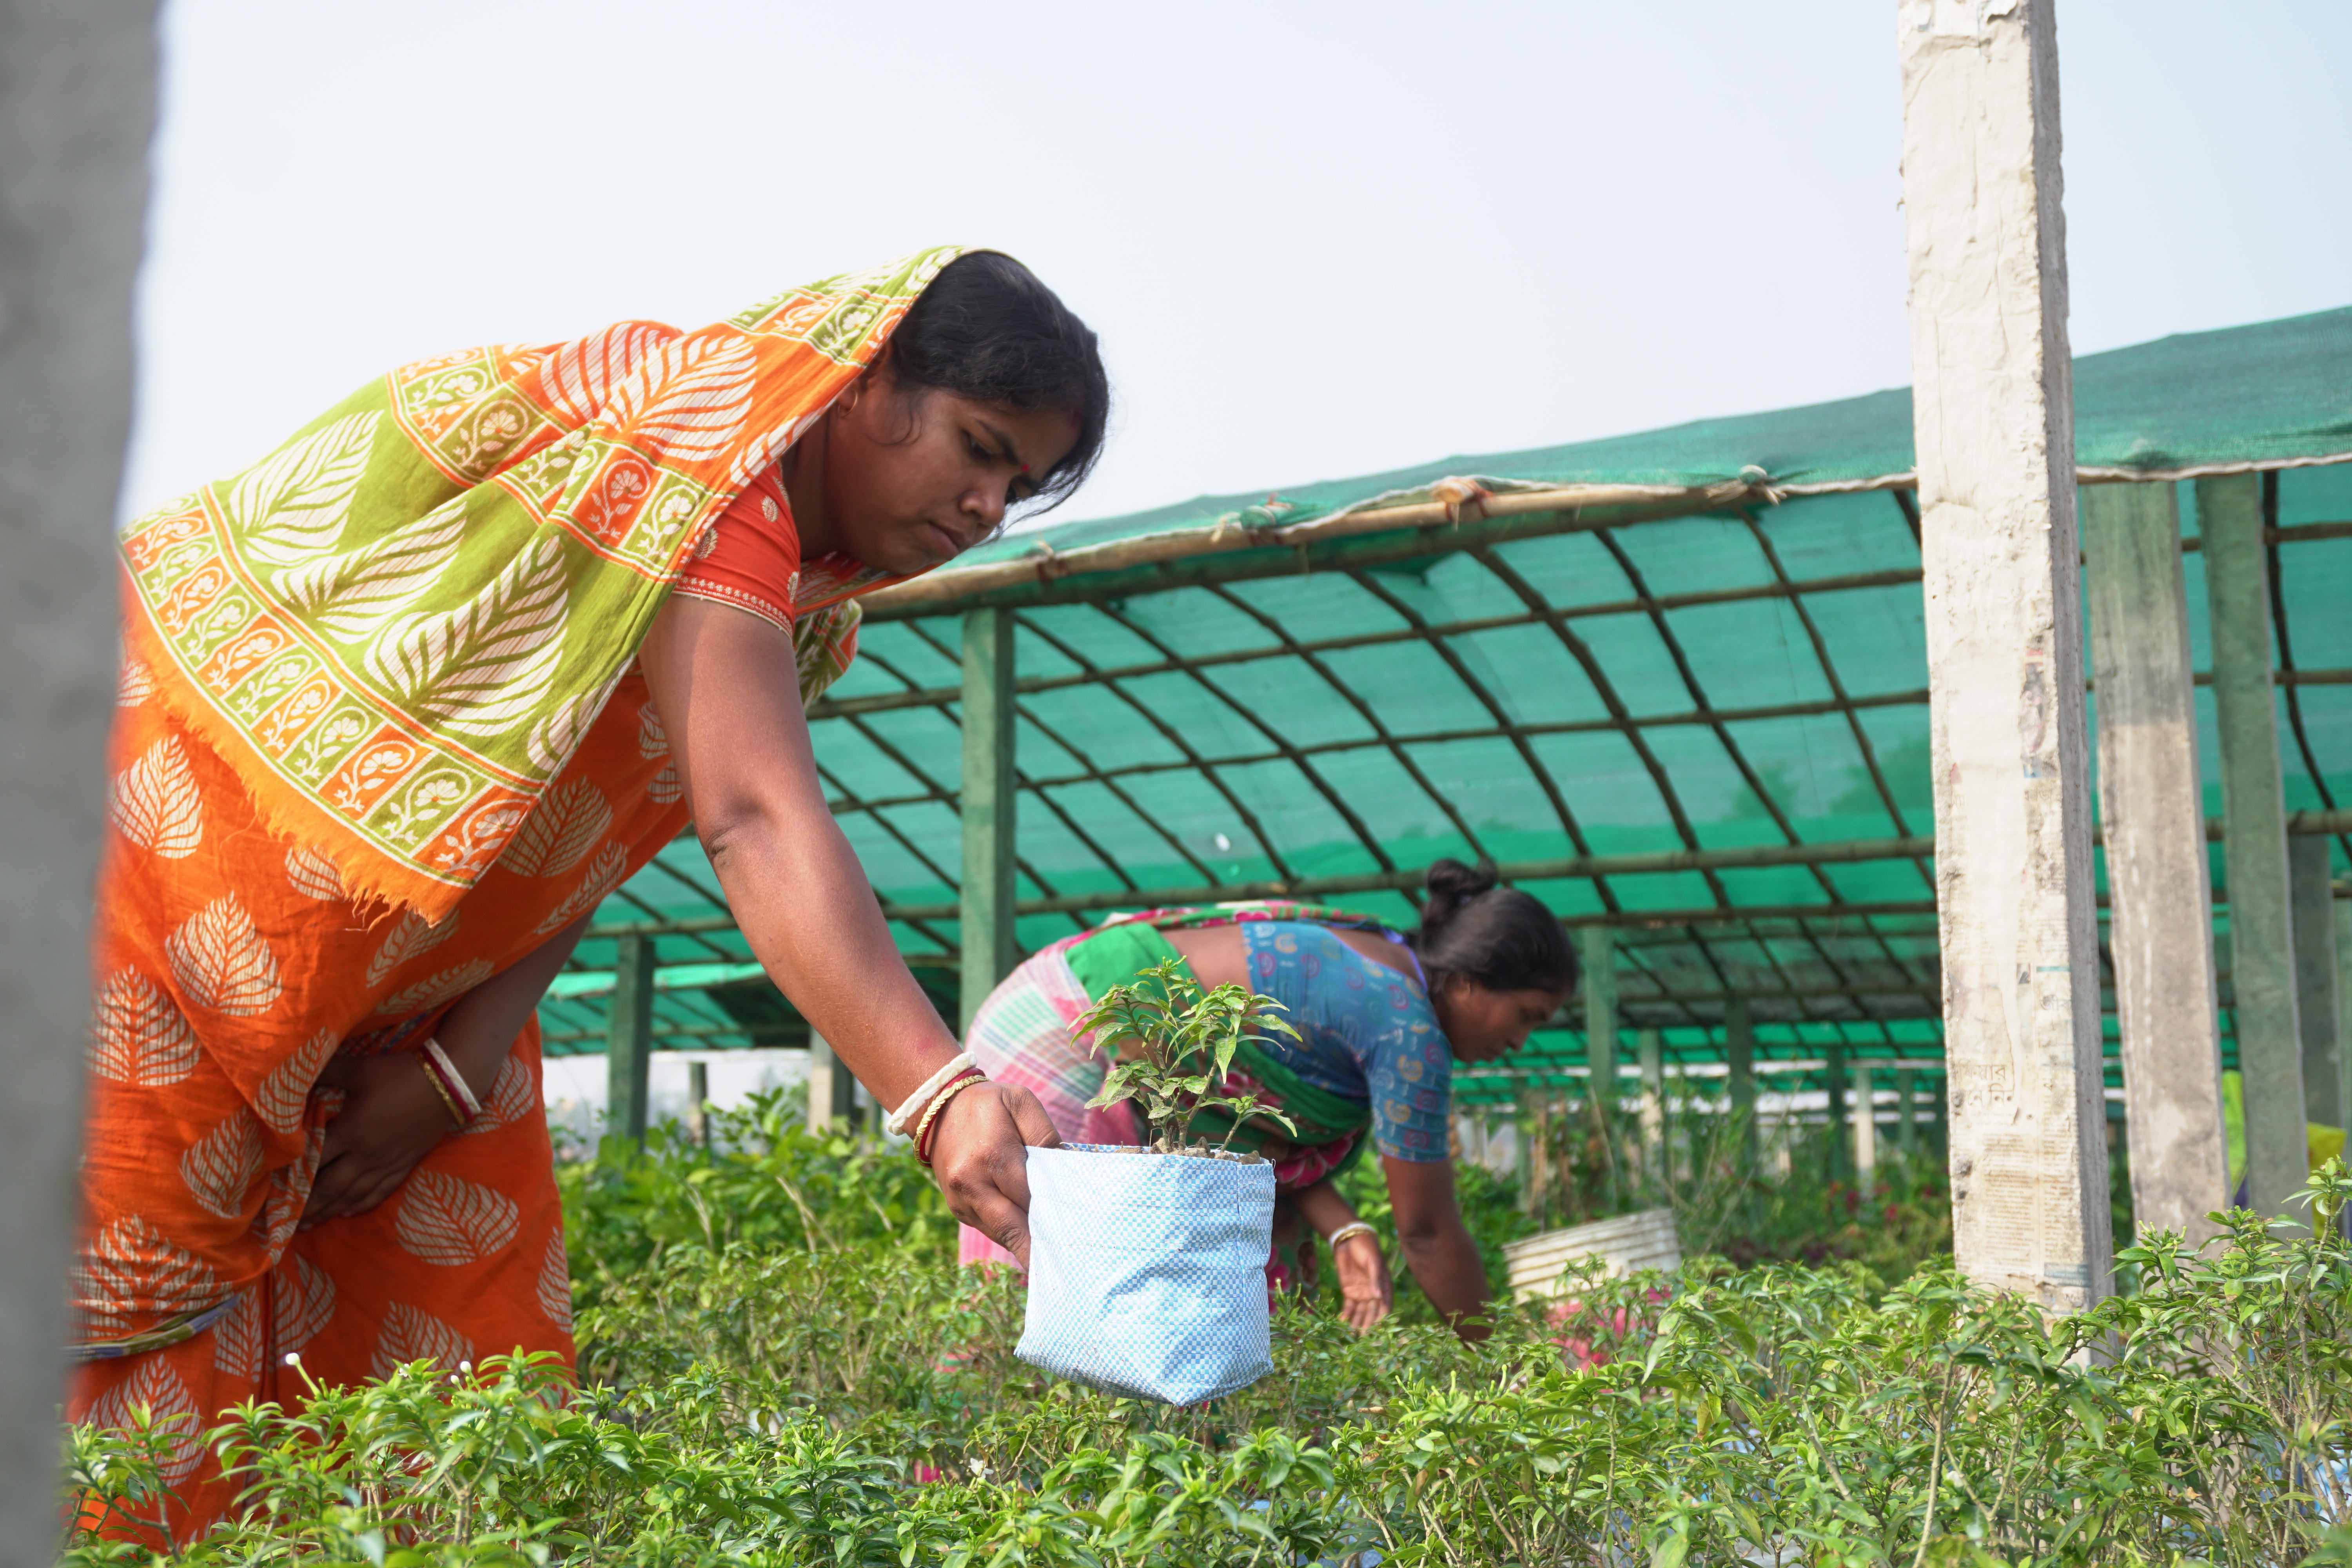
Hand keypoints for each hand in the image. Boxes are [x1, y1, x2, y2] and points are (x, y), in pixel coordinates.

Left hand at [301, 1052, 459, 1226]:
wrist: (451, 1083)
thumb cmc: (402, 1074)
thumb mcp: (361, 1069)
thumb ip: (329, 1072)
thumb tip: (298, 1068)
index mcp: (351, 1133)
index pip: (314, 1161)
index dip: (292, 1177)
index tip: (274, 1191)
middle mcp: (366, 1155)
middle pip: (330, 1188)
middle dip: (308, 1206)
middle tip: (288, 1222)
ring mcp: (387, 1163)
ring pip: (353, 1195)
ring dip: (330, 1211)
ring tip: (311, 1225)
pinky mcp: (406, 1163)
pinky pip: (381, 1191)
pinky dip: (363, 1205)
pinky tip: (349, 1212)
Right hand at [925, 1081, 1059, 1266]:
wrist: (936, 1107)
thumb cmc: (987, 1103)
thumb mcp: (1021, 1102)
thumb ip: (1045, 1134)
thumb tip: (1064, 1168)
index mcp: (992, 1155)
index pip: (1030, 1197)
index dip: (1054, 1217)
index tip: (1076, 1236)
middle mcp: (972, 1183)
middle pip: (1013, 1228)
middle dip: (1039, 1249)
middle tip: (1068, 1265)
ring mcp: (961, 1200)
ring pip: (1000, 1234)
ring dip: (1025, 1246)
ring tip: (1055, 1260)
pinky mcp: (956, 1208)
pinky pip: (989, 1229)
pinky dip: (1009, 1235)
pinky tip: (1031, 1241)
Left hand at [1333, 1230, 1394, 1331]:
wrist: (1349, 1240)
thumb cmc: (1366, 1248)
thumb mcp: (1372, 1262)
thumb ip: (1376, 1279)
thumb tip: (1379, 1297)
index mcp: (1384, 1286)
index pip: (1385, 1306)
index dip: (1383, 1318)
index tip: (1379, 1330)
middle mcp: (1374, 1293)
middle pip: (1372, 1312)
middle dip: (1369, 1325)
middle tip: (1364, 1338)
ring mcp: (1362, 1294)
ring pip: (1361, 1313)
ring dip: (1358, 1324)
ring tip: (1353, 1336)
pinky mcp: (1349, 1292)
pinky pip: (1349, 1307)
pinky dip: (1346, 1316)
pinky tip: (1342, 1325)